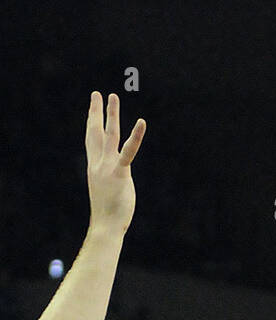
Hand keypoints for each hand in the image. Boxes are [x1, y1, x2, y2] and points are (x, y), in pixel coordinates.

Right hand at [86, 92, 145, 233]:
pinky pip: (128, 152)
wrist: (106, 226)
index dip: (91, 123)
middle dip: (96, 112)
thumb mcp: (106, 192)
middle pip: (96, 132)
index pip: (91, 140)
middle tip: (96, 93)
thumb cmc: (108, 214)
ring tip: (112, 96)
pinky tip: (141, 122)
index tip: (92, 109)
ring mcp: (107, 168)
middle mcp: (98, 164)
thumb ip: (109, 181)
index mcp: (94, 167)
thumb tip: (113, 182)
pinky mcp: (120, 174)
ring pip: (110, 135)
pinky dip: (135, 137)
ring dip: (111, 114)